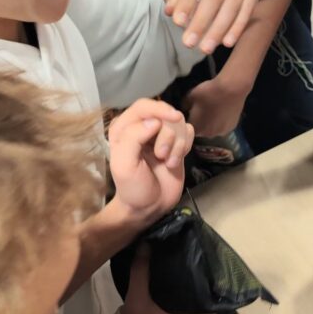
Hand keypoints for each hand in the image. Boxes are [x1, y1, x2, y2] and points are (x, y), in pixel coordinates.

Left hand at [109, 99, 195, 224]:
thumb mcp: (124, 165)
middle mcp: (143, 127)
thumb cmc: (133, 187)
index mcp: (124, 128)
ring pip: (179, 123)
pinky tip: (175, 161)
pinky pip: (189, 132)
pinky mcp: (177, 143)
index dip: (160, 109)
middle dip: (167, 135)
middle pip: (165, 114)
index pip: (144, 106)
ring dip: (177, 145)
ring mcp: (161, 134)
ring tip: (168, 162)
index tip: (174, 118)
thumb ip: (133, 137)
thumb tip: (155, 120)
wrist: (151, 207)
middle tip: (161, 155)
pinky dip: (185, 147)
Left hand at [163, 0, 259, 53]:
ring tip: (205, 48)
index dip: (187, 2)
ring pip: (232, 6)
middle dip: (201, 22)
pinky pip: (246, 11)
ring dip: (218, 30)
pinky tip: (226, 42)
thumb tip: (171, 11)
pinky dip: (237, 28)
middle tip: (189, 43)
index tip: (177, 23)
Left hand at [183, 77, 247, 137]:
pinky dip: (221, 121)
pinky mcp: (231, 127)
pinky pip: (222, 126)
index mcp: (196, 129)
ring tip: (213, 110)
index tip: (190, 111)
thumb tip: (184, 109)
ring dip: (211, 123)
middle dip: (200, 122)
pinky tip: (222, 111)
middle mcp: (208, 135)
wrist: (231, 88)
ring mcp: (221, 132)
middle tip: (202, 109)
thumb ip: (184, 106)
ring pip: (212, 129)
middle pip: (200, 130)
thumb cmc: (208, 93)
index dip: (188, 119)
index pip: (187, 129)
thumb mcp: (189, 96)